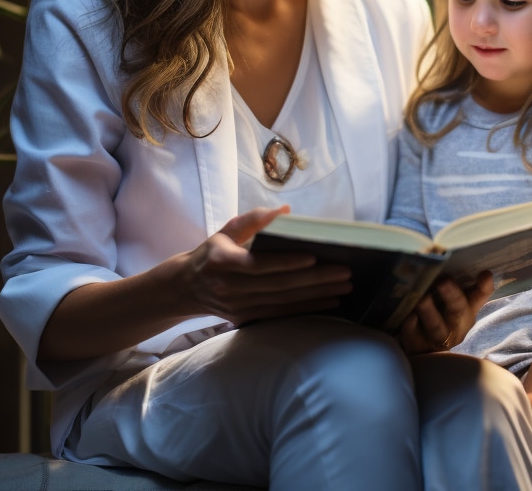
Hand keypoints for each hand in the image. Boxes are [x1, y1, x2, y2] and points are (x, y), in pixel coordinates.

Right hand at [37, 206, 352, 361]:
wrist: (185, 289)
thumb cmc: (212, 253)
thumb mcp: (226, 231)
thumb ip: (254, 220)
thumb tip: (285, 211)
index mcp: (223, 263)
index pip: (259, 264)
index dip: (287, 262)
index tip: (314, 255)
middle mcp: (230, 289)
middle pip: (278, 286)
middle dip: (315, 279)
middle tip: (345, 271)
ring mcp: (238, 308)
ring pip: (284, 303)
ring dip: (317, 296)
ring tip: (345, 287)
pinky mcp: (246, 320)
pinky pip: (281, 315)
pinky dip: (307, 310)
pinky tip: (330, 303)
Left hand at [397, 270, 493, 354]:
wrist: (425, 351)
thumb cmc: (441, 317)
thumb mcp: (453, 301)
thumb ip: (451, 280)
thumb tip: (445, 254)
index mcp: (467, 309)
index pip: (480, 296)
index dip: (484, 286)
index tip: (484, 273)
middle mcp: (456, 324)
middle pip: (457, 309)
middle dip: (452, 295)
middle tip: (443, 281)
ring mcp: (437, 337)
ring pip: (436, 326)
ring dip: (429, 312)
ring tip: (423, 299)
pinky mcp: (418, 346)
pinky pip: (414, 336)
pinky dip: (410, 326)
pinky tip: (407, 316)